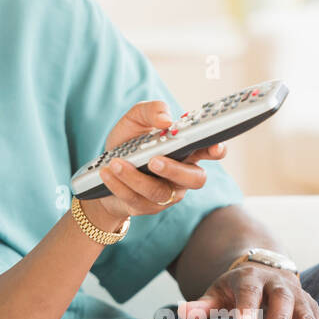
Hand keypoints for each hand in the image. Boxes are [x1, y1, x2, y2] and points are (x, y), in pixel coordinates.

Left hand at [85, 101, 226, 229]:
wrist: (102, 171)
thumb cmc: (126, 143)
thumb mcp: (134, 120)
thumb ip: (150, 111)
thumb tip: (166, 119)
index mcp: (185, 151)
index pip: (209, 151)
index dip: (216, 150)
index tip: (215, 146)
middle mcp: (181, 175)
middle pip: (195, 179)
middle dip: (175, 170)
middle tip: (154, 160)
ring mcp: (165, 194)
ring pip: (159, 192)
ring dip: (136, 177)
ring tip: (116, 163)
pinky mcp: (145, 207)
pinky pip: (135, 199)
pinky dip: (119, 184)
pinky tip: (107, 172)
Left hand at [178, 262, 318, 318]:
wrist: (266, 274)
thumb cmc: (235, 291)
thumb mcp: (217, 292)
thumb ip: (203, 305)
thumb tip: (183, 314)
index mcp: (252, 278)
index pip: (249, 289)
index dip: (247, 307)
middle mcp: (280, 285)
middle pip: (284, 301)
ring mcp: (300, 298)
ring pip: (309, 318)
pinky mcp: (314, 314)